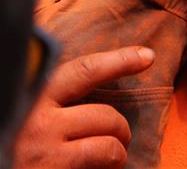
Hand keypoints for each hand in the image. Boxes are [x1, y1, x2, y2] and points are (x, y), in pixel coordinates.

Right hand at [13, 46, 154, 167]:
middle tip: (122, 137)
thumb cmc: (13, 144)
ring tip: (114, 158)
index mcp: (33, 96)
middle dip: (121, 127)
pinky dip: (109, 168)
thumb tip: (93, 78)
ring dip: (118, 152)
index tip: (147, 55)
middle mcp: (38, 120)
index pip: (85, 70)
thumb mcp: (26, 110)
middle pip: (104, 114)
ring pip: (107, 144)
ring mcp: (44, 150)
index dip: (120, 61)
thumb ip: (52, 96)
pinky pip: (98, 166)